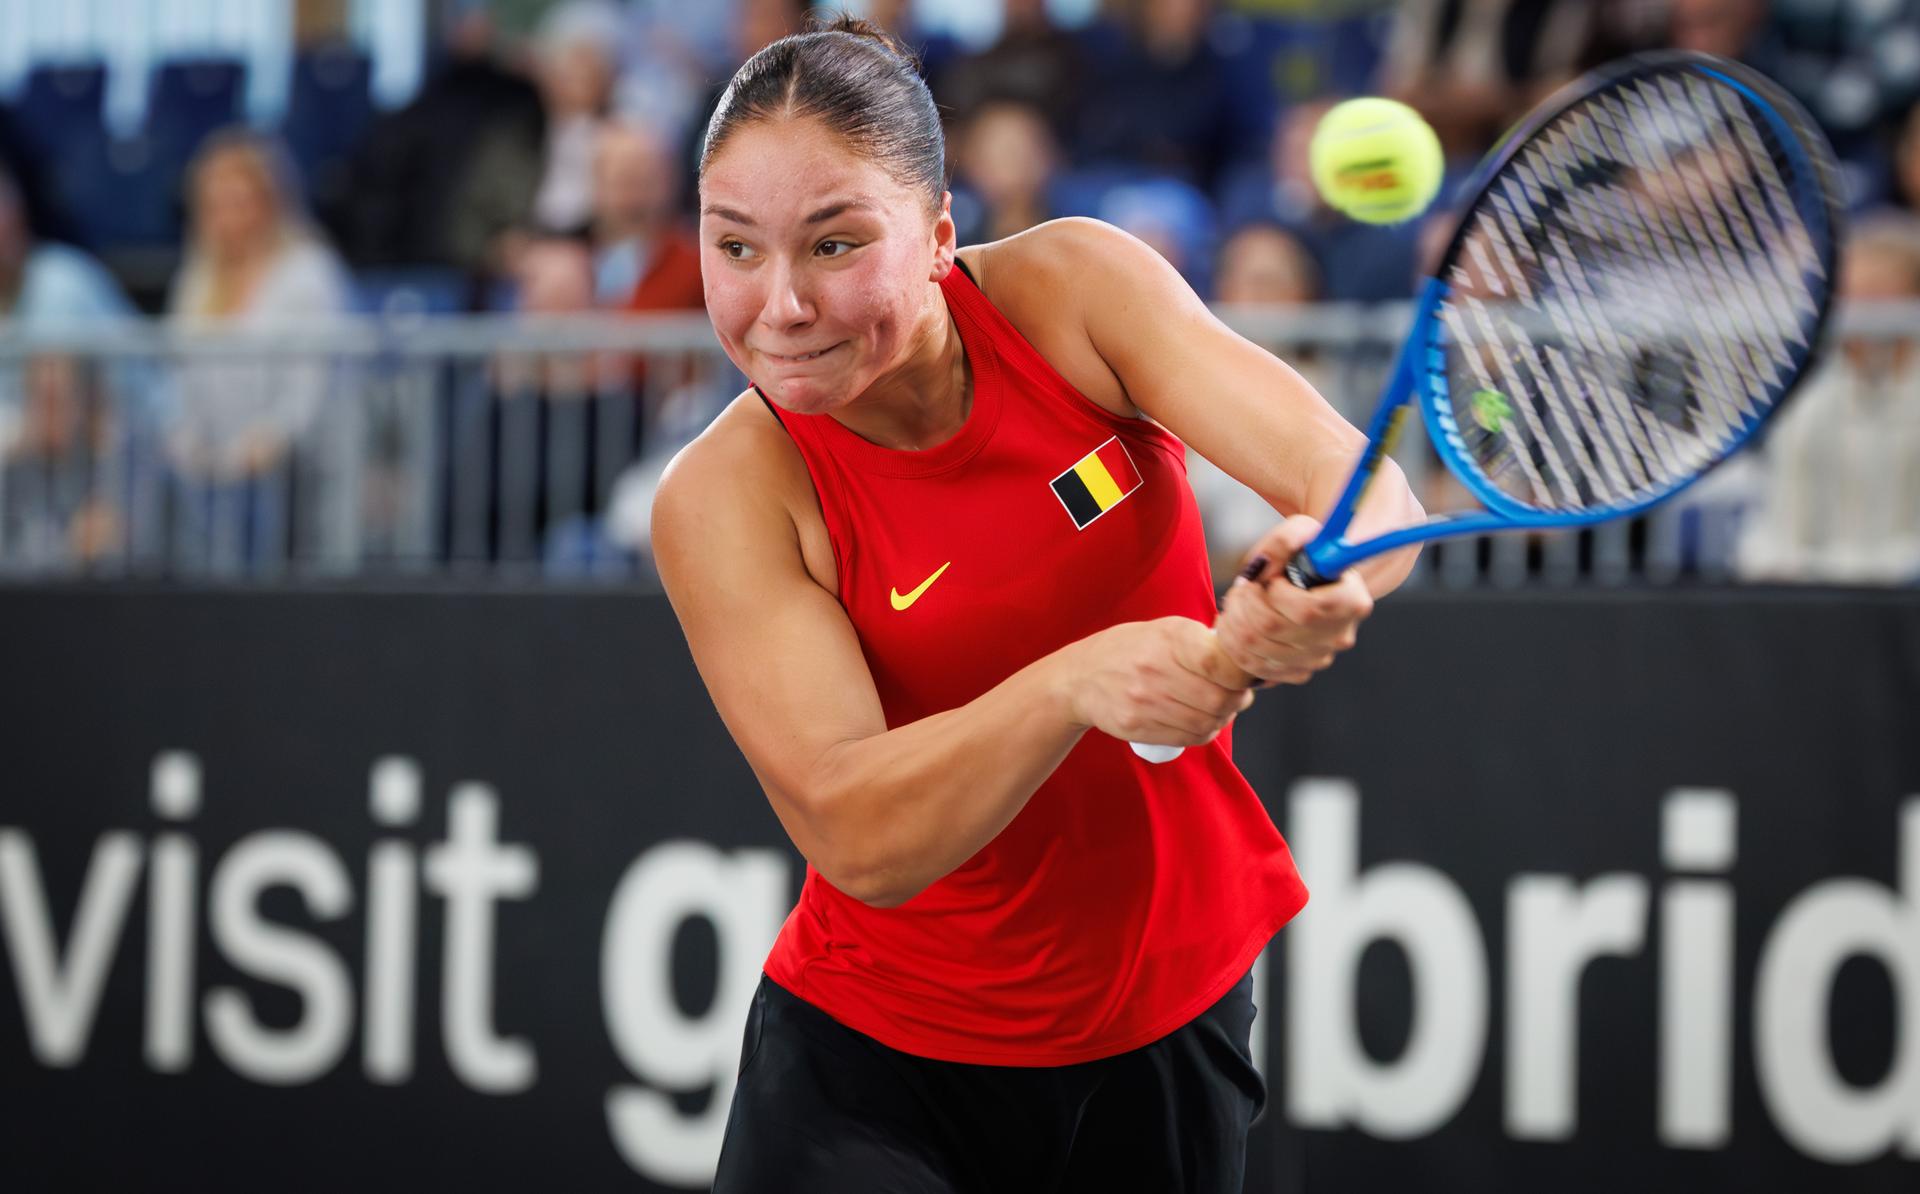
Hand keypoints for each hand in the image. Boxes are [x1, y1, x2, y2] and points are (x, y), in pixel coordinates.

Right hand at [1063, 617, 1253, 747]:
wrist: (1080, 678)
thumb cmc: (1128, 650)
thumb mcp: (1163, 630)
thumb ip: (1202, 642)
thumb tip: (1244, 658)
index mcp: (1168, 638)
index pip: (1220, 663)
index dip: (1241, 674)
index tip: (1244, 675)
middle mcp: (1155, 669)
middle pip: (1219, 698)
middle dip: (1238, 700)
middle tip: (1239, 695)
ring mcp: (1145, 702)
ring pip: (1207, 722)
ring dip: (1222, 718)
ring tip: (1220, 708)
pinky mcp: (1138, 727)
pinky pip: (1188, 738)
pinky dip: (1204, 732)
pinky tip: (1202, 721)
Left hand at [1215, 515, 1372, 685]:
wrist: (1315, 582)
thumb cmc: (1310, 554)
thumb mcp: (1303, 532)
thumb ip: (1284, 541)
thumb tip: (1261, 566)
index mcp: (1352, 602)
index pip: (1307, 610)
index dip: (1277, 594)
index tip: (1273, 579)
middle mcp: (1338, 636)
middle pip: (1273, 629)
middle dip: (1245, 603)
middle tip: (1242, 587)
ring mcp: (1317, 658)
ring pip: (1257, 648)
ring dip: (1233, 620)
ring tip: (1234, 600)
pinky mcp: (1297, 672)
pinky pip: (1253, 666)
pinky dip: (1233, 642)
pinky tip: (1233, 621)